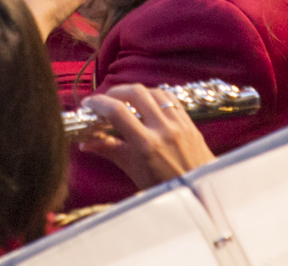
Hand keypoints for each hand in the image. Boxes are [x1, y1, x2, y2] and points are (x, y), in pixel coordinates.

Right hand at [76, 83, 215, 188]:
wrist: (201, 195)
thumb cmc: (166, 190)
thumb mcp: (134, 173)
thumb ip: (111, 151)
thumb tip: (86, 142)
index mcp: (146, 146)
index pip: (117, 112)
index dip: (98, 103)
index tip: (88, 105)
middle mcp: (164, 130)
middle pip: (136, 92)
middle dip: (115, 91)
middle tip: (105, 100)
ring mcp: (179, 124)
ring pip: (154, 92)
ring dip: (136, 91)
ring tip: (125, 100)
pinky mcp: (190, 122)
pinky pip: (171, 98)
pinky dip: (156, 96)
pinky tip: (148, 103)